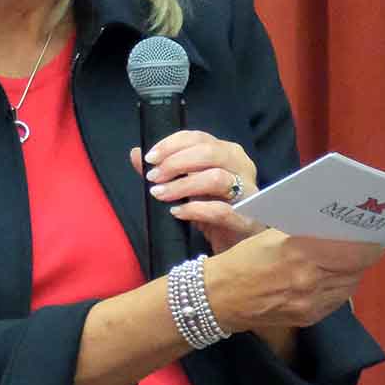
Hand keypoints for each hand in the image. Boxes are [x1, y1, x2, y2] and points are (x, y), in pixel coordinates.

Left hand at [129, 130, 265, 253]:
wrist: (237, 246)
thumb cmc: (214, 211)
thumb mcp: (187, 188)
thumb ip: (164, 170)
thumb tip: (136, 154)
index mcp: (228, 153)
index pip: (199, 138)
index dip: (172, 145)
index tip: (150, 158)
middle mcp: (242, 167)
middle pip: (210, 152)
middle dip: (176, 162)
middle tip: (153, 177)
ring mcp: (248, 193)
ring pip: (216, 178)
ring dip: (183, 185)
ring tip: (161, 194)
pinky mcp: (247, 220)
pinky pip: (220, 210)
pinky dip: (195, 209)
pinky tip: (177, 212)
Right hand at [203, 229, 383, 331]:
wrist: (219, 299)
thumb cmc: (242, 259)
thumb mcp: (271, 235)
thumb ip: (304, 230)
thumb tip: (334, 223)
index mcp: (300, 252)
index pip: (356, 249)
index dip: (368, 240)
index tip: (371, 230)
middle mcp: (311, 280)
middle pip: (358, 266)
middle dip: (363, 252)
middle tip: (364, 240)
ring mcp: (312, 303)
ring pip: (351, 283)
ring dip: (353, 270)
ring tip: (348, 258)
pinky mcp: (310, 317)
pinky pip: (338, 299)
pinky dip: (339, 286)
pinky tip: (332, 277)